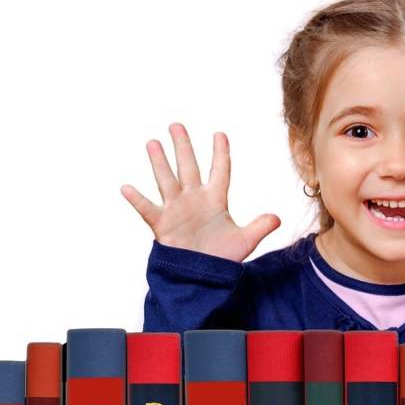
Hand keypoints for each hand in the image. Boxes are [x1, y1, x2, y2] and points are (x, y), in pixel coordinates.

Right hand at [120, 123, 280, 261]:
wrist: (202, 278)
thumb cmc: (221, 258)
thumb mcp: (245, 241)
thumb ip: (260, 227)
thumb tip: (277, 218)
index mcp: (215, 200)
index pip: (220, 171)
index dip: (221, 153)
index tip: (220, 134)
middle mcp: (194, 200)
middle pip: (189, 167)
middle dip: (183, 147)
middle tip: (176, 125)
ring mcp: (177, 210)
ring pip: (167, 180)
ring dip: (160, 162)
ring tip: (153, 142)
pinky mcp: (163, 224)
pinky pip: (148, 209)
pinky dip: (137, 199)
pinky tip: (126, 187)